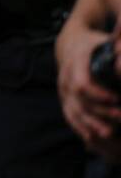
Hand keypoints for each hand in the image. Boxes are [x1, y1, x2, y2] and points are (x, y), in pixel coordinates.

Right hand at [58, 25, 120, 147]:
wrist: (72, 43)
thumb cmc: (94, 43)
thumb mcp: (105, 41)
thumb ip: (117, 47)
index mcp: (75, 61)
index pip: (81, 83)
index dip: (98, 94)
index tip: (116, 99)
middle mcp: (65, 76)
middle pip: (78, 100)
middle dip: (100, 113)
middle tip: (120, 118)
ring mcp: (63, 88)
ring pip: (73, 110)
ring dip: (91, 123)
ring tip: (109, 134)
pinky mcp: (64, 97)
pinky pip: (69, 115)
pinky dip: (80, 127)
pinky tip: (91, 136)